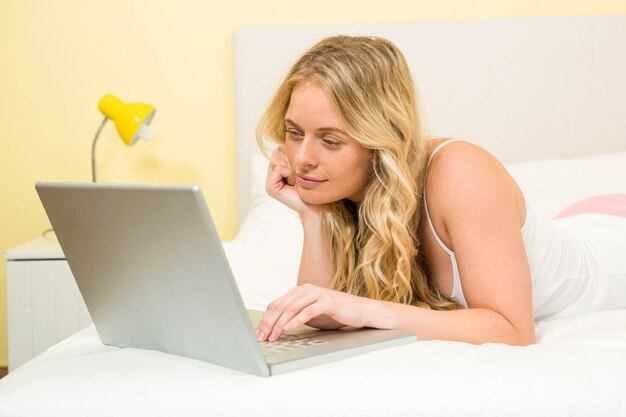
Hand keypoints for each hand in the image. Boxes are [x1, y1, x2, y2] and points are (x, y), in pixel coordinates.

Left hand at [255, 283, 383, 341]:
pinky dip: (296, 320)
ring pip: (291, 308)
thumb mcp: (310, 315)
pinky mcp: (326, 301)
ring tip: (273, 336)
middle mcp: (306, 289)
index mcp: (299, 291)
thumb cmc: (334, 313)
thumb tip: (275, 328)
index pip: (276, 304)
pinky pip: (307, 311)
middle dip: (269, 323)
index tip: (258, 334)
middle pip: (280, 306)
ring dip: (279, 324)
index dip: (265, 320)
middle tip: (262, 337)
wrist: (359, 311)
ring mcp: (316, 294)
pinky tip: (288, 328)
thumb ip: (295, 316)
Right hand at [266, 149, 317, 215]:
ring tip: (295, 181)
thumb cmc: (311, 187)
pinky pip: (279, 169)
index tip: (298, 172)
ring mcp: (269, 183)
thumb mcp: (300, 168)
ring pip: (278, 160)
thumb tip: (284, 144)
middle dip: (290, 162)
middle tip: (296, 178)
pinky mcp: (271, 188)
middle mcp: (271, 177)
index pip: (279, 151)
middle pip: (277, 154)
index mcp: (277, 171)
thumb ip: (290, 157)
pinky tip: (292, 185)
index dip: (290, 157)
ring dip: (290, 169)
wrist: (314, 205)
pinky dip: (289, 174)